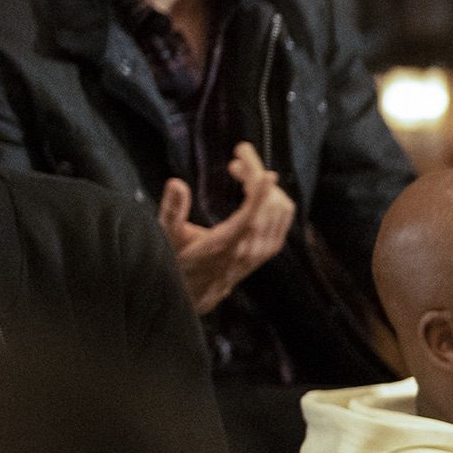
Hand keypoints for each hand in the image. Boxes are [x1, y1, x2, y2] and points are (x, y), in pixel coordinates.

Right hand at [157, 141, 294, 313]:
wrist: (199, 292)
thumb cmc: (180, 260)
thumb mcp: (168, 237)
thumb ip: (172, 211)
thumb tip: (176, 183)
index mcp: (226, 245)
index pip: (250, 217)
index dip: (260, 194)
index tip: (266, 173)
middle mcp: (250, 248)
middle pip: (269, 205)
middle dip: (255, 176)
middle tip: (235, 161)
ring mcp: (264, 250)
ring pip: (280, 208)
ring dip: (265, 185)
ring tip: (239, 170)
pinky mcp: (270, 248)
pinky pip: (283, 216)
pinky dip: (273, 196)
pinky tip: (252, 187)